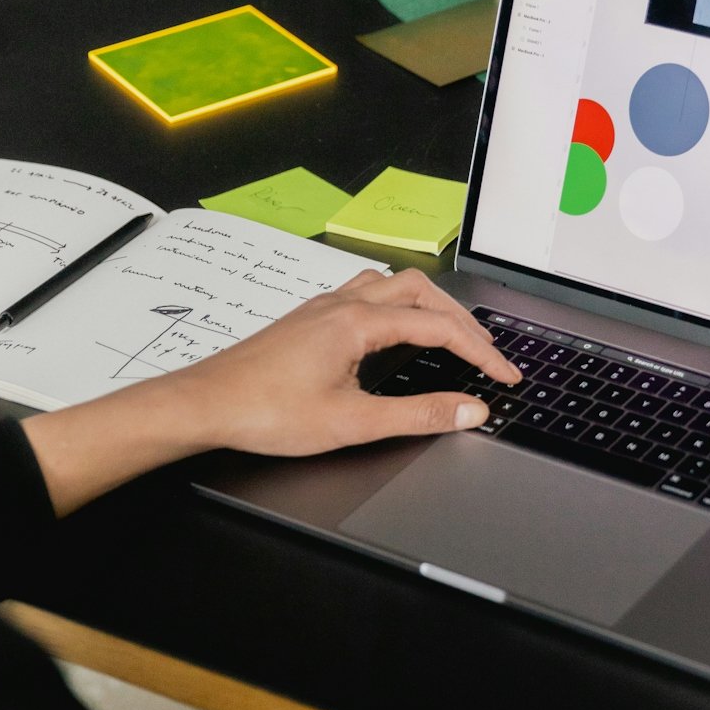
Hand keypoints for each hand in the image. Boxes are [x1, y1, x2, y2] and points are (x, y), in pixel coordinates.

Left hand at [23, 268, 520, 514]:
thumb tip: (468, 410)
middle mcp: (342, 305)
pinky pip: (367, 294)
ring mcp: (323, 308)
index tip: (505, 376)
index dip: (481, 352)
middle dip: (463, 321)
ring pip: (392, 286)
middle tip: (487, 355)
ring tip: (451, 335)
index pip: (439, 328)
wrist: (204, 405)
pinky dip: (399, 307)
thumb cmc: (265, 412)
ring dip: (430, 306)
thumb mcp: (353, 423)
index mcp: (358, 323)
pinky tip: (395, 332)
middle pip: (422, 293)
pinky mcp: (309, 320)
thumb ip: (418, 415)